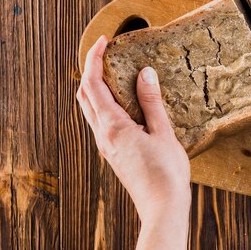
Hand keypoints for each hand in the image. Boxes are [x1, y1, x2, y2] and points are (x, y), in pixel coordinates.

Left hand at [76, 36, 190, 221]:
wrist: (161, 208)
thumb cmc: (166, 173)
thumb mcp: (163, 133)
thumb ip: (151, 102)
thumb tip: (144, 73)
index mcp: (113, 127)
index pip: (93, 85)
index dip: (94, 59)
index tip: (104, 41)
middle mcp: (103, 135)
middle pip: (84, 95)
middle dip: (90, 70)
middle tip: (106, 53)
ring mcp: (106, 146)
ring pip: (89, 110)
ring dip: (95, 87)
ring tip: (114, 73)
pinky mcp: (113, 153)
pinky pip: (100, 122)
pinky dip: (104, 103)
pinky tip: (123, 102)